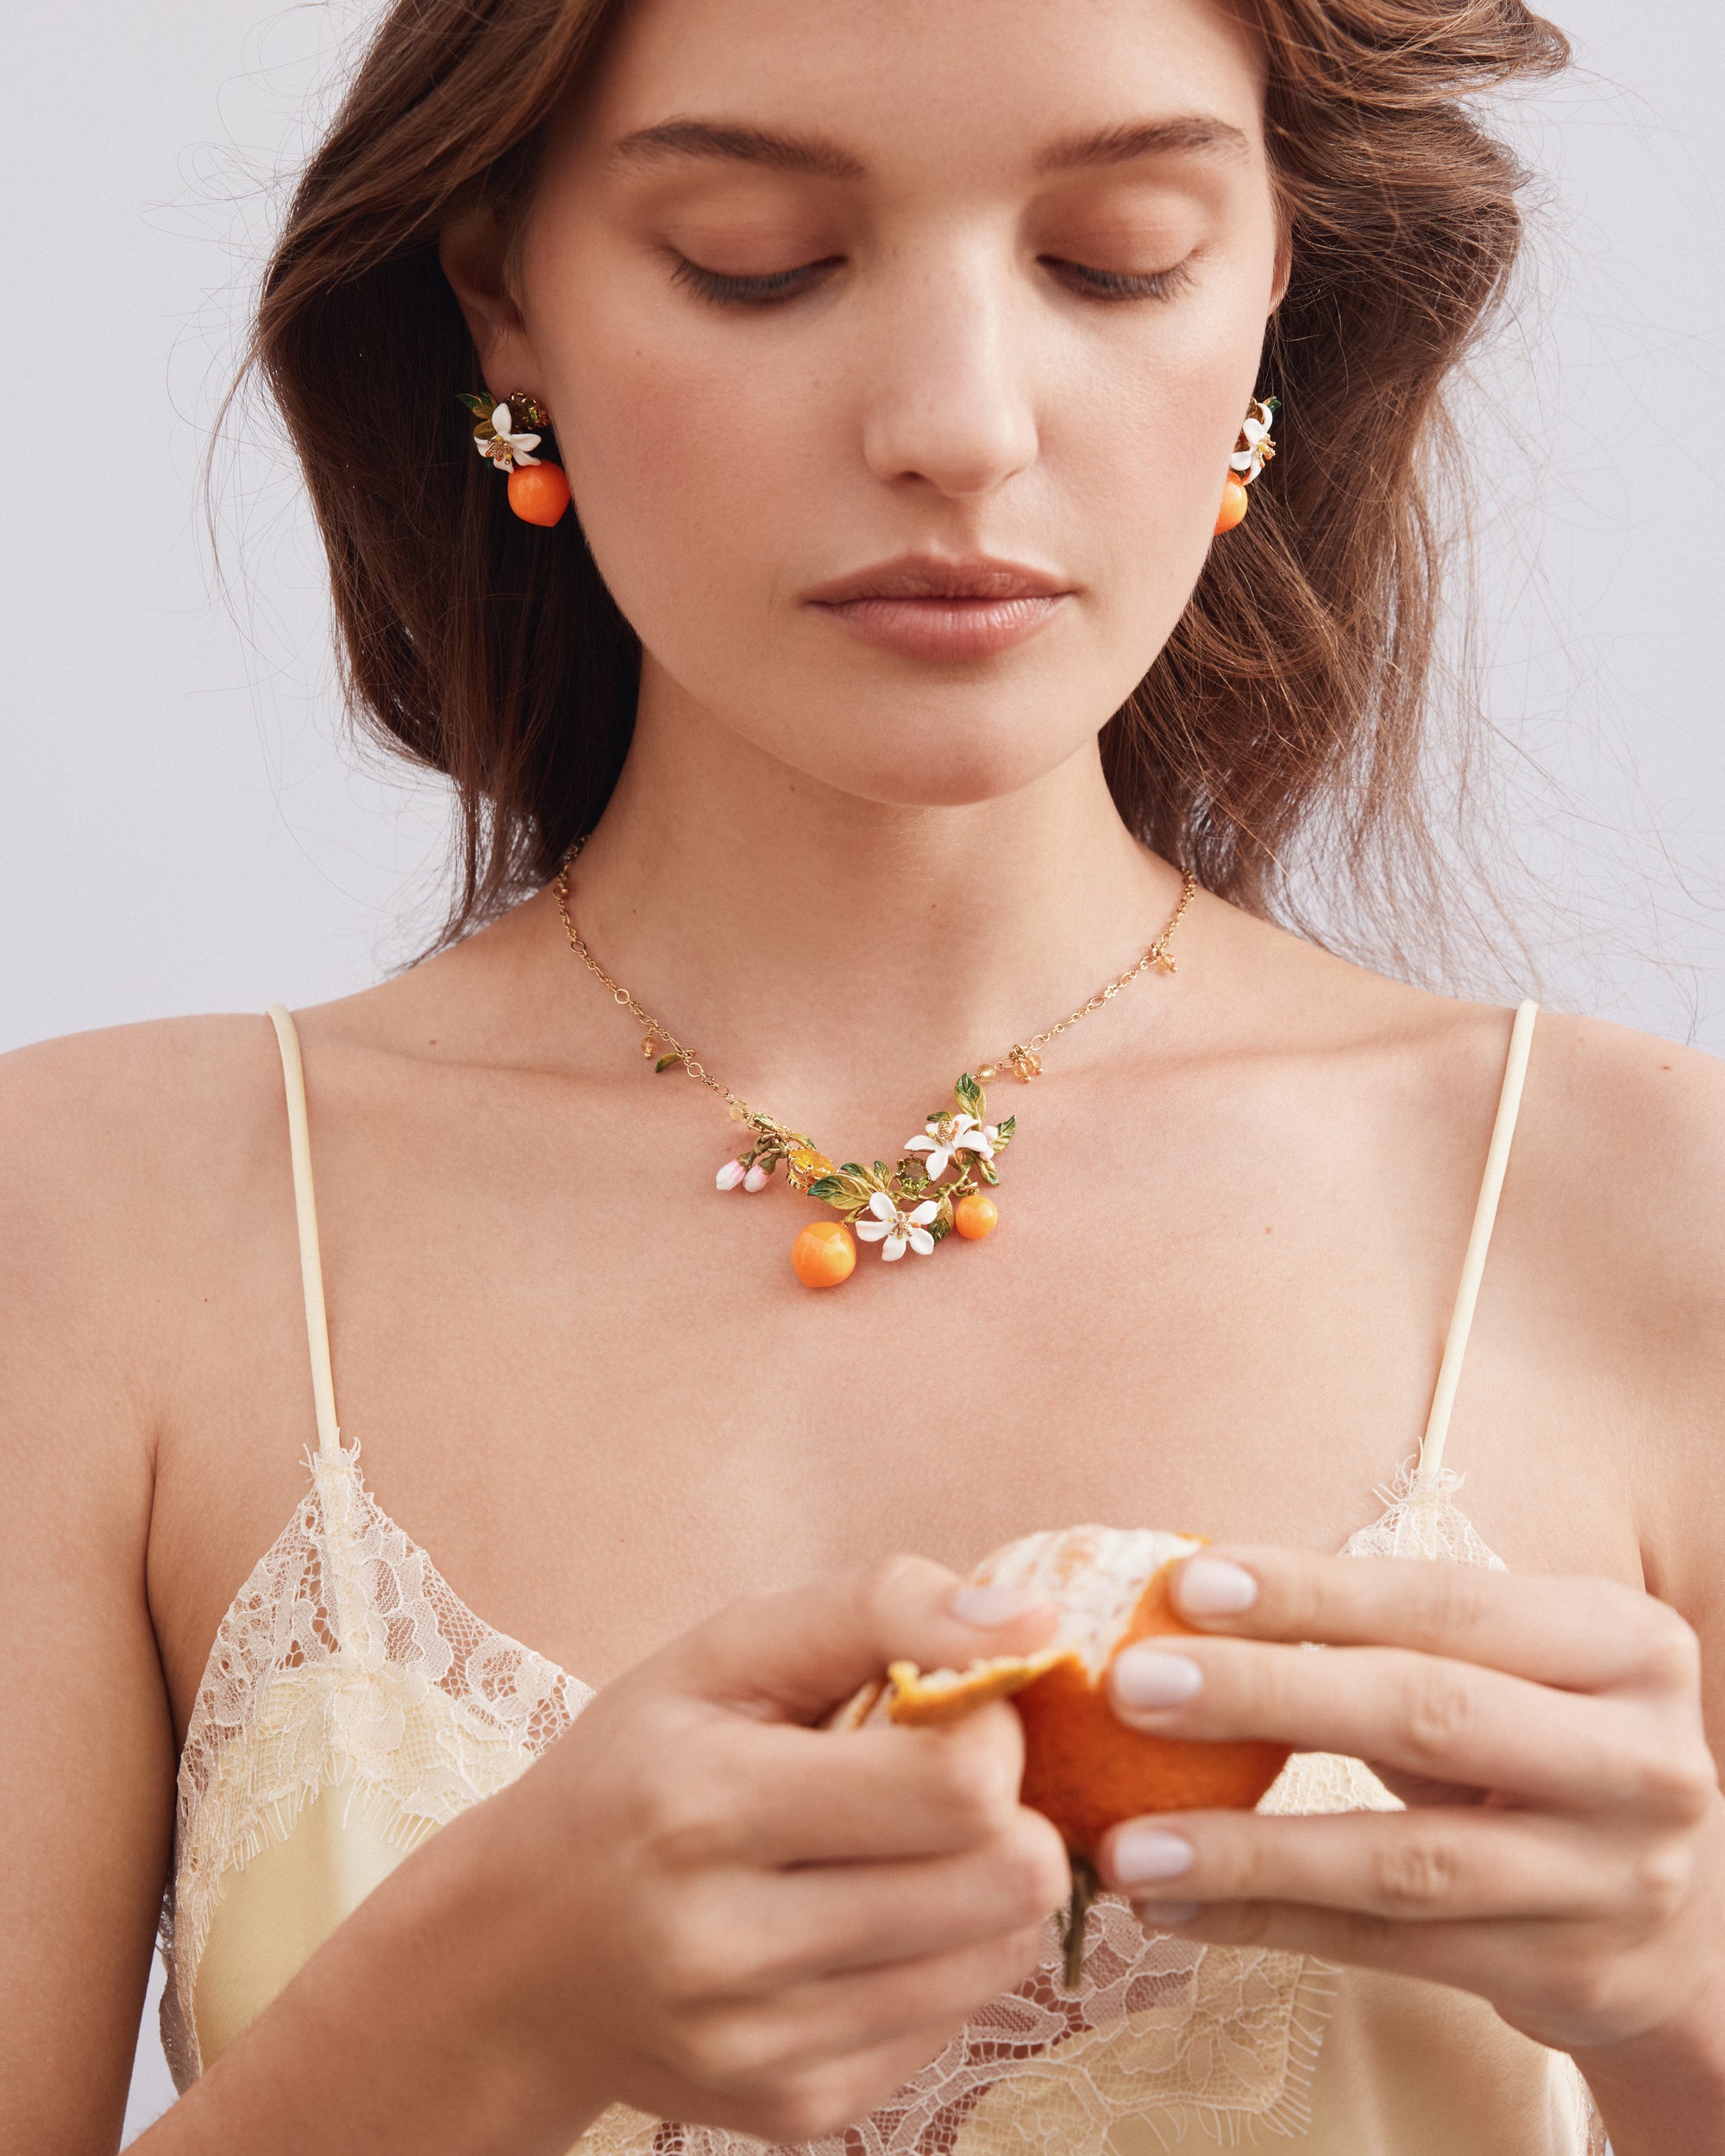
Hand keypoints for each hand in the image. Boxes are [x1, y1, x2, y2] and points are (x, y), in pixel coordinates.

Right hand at [464, 1558, 1070, 2147]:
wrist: (521, 1952)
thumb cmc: (638, 1768)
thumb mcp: (726, 1648)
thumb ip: (882, 1606)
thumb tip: (1038, 1625)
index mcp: (703, 1806)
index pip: (959, 1783)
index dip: (989, 1725)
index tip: (945, 1703)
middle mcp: (728, 1946)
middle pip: (1005, 1879)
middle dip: (1007, 1808)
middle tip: (940, 1774)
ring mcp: (764, 2046)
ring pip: (1002, 1955)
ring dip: (983, 1882)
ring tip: (898, 1843)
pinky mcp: (797, 2111)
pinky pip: (957, 2020)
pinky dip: (938, 1957)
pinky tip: (862, 1918)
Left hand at [1095, 1549, 1724, 2070]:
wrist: (1683, 1921)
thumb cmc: (1545, 1752)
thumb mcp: (1510, 1673)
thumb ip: (1387, 1638)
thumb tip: (1187, 1607)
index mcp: (1621, 1641)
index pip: (1443, 1603)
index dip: (1313, 1593)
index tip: (1188, 1584)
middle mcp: (1639, 1756)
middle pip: (1427, 1714)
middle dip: (1266, 1695)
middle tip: (1134, 1684)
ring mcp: (1615, 1876)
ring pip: (1403, 1860)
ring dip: (1247, 1851)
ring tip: (1127, 1844)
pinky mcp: (1571, 1973)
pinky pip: (1391, 1948)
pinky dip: (1270, 1924)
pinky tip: (1177, 1907)